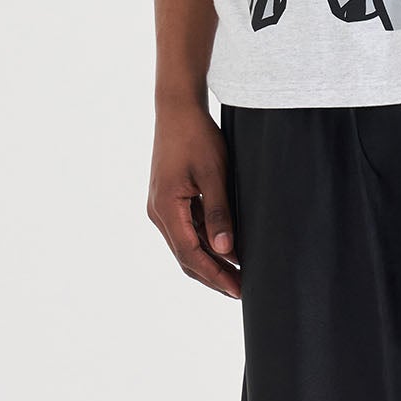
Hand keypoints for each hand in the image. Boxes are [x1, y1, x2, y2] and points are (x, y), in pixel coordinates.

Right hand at [148, 101, 239, 298]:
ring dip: (210, 261)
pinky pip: (187, 230)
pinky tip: (227, 249)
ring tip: (238, 275)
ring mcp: (162, 207)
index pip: (191, 255)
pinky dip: (206, 243)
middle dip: (213, 275)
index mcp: (166, 208)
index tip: (238, 289)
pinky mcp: (169, 200)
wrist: (178, 109)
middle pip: (186, 256)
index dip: (215, 275)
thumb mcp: (214, 174)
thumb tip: (226, 251)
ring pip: (186, 245)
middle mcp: (159, 212)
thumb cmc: (197, 137)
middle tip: (241, 290)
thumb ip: (219, 213)